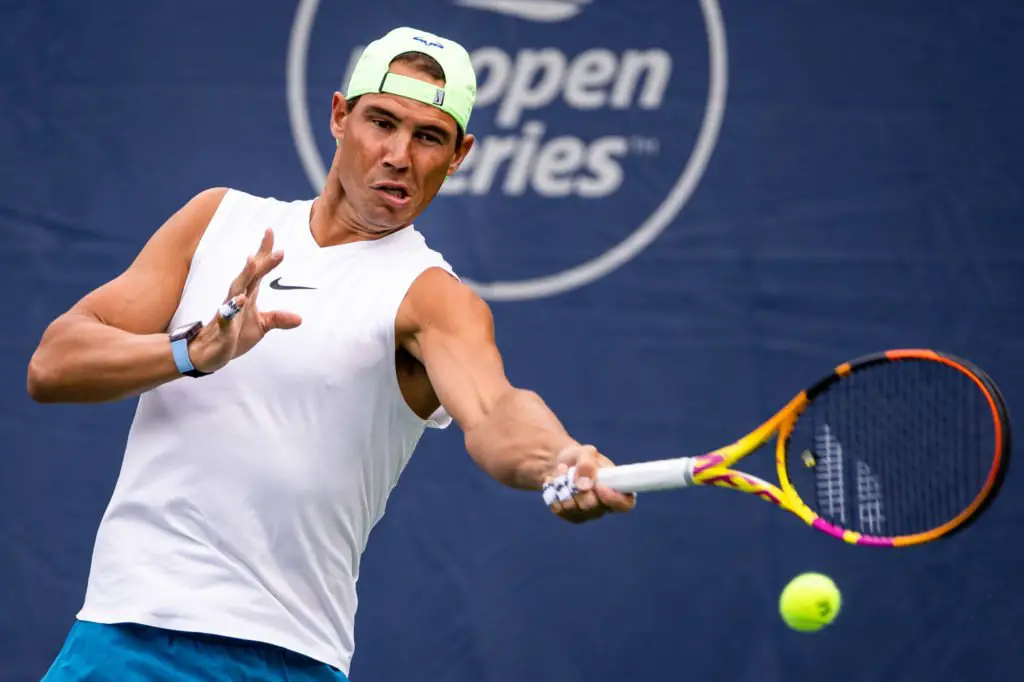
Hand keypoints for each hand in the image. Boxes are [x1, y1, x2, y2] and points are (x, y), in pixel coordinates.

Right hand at [189, 228, 302, 371]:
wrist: (209, 354)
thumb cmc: (234, 335)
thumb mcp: (260, 327)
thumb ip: (277, 319)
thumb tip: (299, 318)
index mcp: (247, 295)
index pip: (257, 271)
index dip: (264, 252)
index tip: (270, 231)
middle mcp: (237, 299)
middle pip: (250, 276)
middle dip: (261, 261)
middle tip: (276, 247)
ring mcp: (228, 313)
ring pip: (236, 291)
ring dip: (244, 276)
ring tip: (252, 261)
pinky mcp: (223, 330)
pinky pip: (227, 318)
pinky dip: (232, 309)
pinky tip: (241, 300)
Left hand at [543, 444, 636, 523]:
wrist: (563, 463)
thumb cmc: (581, 458)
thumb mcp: (586, 452)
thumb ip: (587, 464)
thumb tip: (584, 485)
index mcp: (618, 490)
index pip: (624, 504)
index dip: (613, 498)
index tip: (599, 485)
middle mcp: (605, 506)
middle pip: (592, 506)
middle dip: (577, 487)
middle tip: (571, 471)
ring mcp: (587, 513)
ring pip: (572, 508)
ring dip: (563, 486)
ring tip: (562, 472)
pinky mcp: (570, 516)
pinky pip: (559, 509)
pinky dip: (554, 492)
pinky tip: (556, 483)